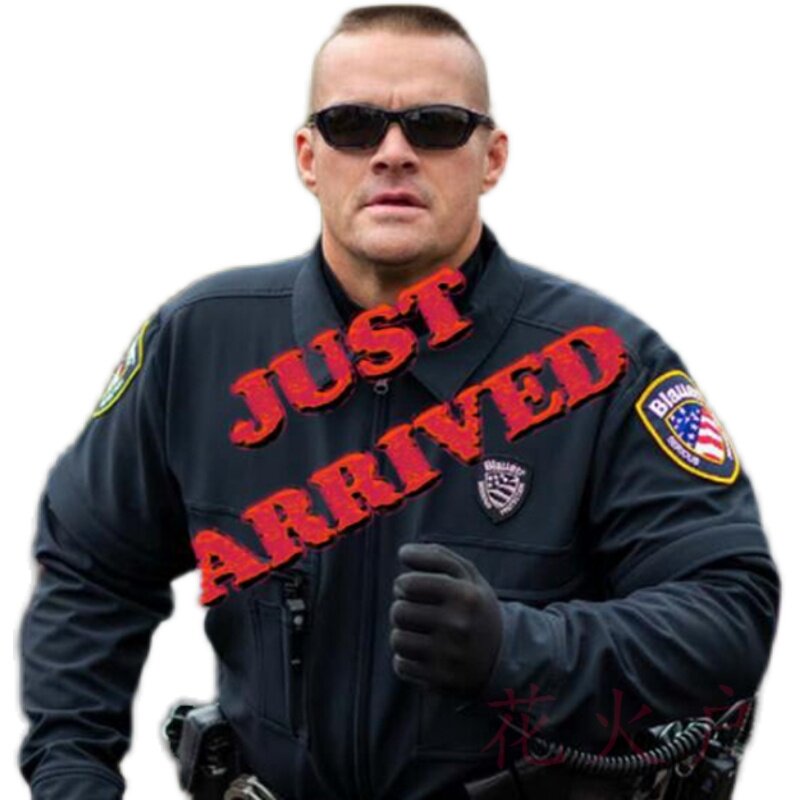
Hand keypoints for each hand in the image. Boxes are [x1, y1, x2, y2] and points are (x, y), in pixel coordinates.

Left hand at [390, 542, 502, 694]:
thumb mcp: (468, 576)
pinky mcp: (440, 680)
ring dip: (403, 634)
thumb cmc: (476, 608)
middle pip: (398, 611)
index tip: (410, 588)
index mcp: (464, 595)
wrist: (505, 656)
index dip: (403, 584)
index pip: (408, 584)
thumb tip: (403, 552)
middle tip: (416, 610)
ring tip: (419, 632)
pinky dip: (407, 658)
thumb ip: (437, 556)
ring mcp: (449, 655)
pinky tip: (424, 653)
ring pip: (397, 639)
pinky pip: (400, 665)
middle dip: (403, 608)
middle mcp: (457, 625)